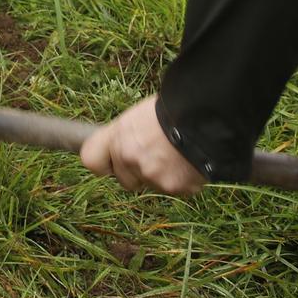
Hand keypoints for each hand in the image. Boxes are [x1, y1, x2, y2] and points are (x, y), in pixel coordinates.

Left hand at [80, 94, 205, 196]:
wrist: (206, 115)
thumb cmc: (175, 108)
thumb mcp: (140, 115)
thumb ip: (127, 136)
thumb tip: (120, 149)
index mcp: (118, 135)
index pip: (90, 160)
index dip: (103, 163)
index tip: (110, 163)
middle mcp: (128, 157)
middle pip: (124, 180)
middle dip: (138, 172)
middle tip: (157, 154)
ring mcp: (150, 175)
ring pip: (151, 185)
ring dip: (162, 176)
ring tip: (178, 154)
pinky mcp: (172, 187)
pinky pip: (174, 189)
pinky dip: (183, 180)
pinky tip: (190, 162)